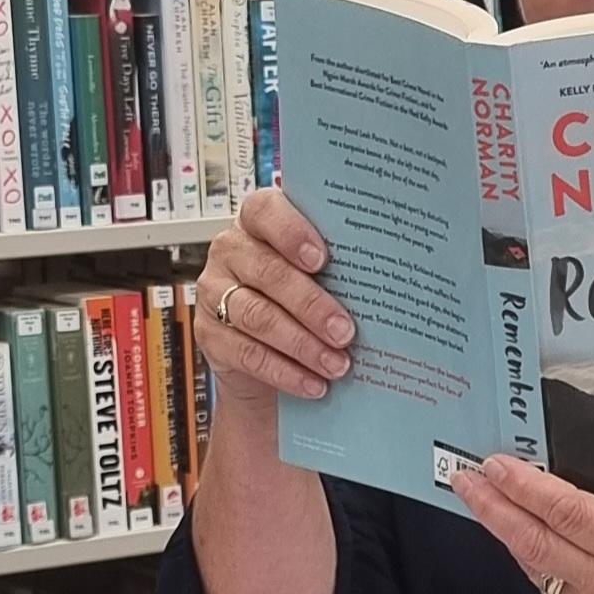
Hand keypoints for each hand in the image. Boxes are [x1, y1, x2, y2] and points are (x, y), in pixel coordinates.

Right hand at [192, 188, 355, 407]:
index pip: (265, 210)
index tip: (322, 259)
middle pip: (269, 272)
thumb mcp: (319, 275)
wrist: (263, 350)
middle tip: (346, 331)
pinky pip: (247, 353)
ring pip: (258, 316)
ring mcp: (214, 291)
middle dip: (312, 305)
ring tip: (337, 364)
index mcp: (258, 222)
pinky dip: (285, 372)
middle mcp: (231, 250)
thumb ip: (337, 267)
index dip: (292, 232)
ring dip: (303, 345)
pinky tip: (314, 383)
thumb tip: (385, 283)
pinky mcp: (208, 333)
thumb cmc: (301, 298)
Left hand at [450, 455, 593, 593]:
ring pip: (534, 566)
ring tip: (479, 498)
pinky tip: (515, 532)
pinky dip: (528, 555)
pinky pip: (549, 585)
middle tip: (464, 477)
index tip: (498, 464)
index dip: (526, 488)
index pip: (568, 513)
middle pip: (535, 542)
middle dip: (494, 508)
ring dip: (503, 531)